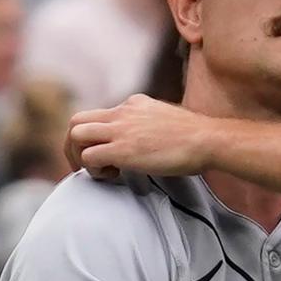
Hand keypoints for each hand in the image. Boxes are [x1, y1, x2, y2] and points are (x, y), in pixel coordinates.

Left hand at [65, 95, 213, 180]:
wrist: (206, 139)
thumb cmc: (195, 138)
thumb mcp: (167, 121)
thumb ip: (151, 125)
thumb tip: (150, 140)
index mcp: (133, 104)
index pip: (98, 116)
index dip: (94, 139)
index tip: (103, 156)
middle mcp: (122, 112)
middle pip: (76, 121)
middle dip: (73, 147)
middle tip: (86, 166)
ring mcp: (120, 129)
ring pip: (75, 135)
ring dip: (79, 157)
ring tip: (100, 172)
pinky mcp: (122, 149)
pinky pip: (89, 157)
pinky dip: (93, 170)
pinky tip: (113, 176)